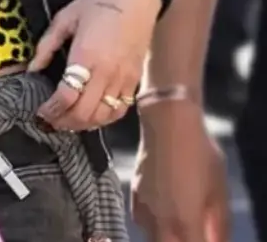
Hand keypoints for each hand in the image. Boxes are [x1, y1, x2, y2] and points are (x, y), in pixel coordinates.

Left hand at [29, 0, 161, 130]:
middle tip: (49, 122)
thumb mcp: (65, 18)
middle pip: (84, 112)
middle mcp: (106, 72)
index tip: (40, 113)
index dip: (51, 110)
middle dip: (64, 122)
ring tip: (67, 122)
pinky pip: (120, 110)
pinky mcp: (135, 80)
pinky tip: (92, 116)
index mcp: (86, 55)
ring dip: (83, 125)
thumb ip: (46, 44)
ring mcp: (123, 79)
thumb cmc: (98, 3)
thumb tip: (32, 68)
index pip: (67, 95)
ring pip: (103, 116)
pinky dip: (104, 119)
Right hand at [132, 101, 229, 240]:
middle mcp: (160, 223)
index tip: (206, 237)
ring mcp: (143, 210)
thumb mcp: (219, 192)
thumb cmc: (200, 154)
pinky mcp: (134, 198)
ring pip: (154, 240)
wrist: (166, 121)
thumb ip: (219, 226)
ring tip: (181, 225)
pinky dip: (156, 228)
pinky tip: (166, 214)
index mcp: (185, 223)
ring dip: (168, 238)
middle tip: (194, 232)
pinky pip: (144, 225)